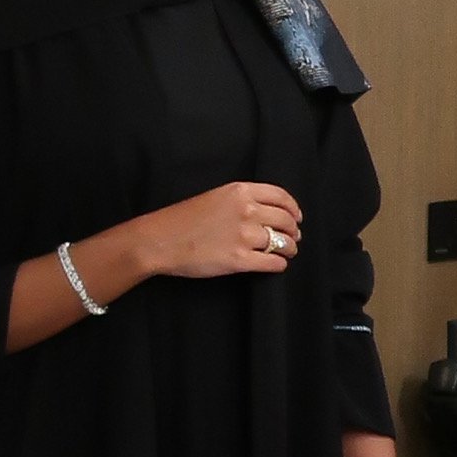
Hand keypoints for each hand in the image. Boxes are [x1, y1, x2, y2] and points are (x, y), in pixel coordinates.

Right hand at [139, 181, 302, 279]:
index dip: (293, 209)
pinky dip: (278, 265)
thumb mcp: (215, 197)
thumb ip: (241, 200)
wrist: (160, 240)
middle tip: (293, 238)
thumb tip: (268, 214)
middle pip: (286, 221)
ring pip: (284, 243)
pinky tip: (275, 265)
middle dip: (293, 231)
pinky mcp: (239, 260)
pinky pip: (273, 263)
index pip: (281, 197)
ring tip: (286, 252)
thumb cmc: (182, 219)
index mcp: (240, 191)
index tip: (296, 217)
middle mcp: (246, 211)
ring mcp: (244, 236)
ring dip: (289, 249)